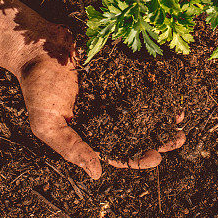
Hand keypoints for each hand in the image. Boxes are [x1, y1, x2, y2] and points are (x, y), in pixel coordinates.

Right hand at [15, 24, 184, 178]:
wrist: (36, 44)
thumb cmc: (37, 84)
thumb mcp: (46, 122)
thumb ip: (70, 148)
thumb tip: (96, 173)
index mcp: (86, 133)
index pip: (115, 153)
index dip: (137, 159)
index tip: (157, 156)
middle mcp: (101, 117)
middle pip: (135, 134)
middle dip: (158, 139)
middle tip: (179, 139)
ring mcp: (110, 95)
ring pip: (140, 111)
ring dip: (160, 116)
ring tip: (181, 118)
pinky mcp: (115, 74)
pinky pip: (138, 84)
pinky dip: (154, 90)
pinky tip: (170, 91)